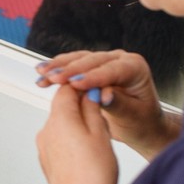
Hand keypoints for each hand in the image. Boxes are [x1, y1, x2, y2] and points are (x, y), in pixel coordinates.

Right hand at [35, 50, 178, 159]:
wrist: (140, 124)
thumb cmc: (141, 121)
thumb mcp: (132, 116)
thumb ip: (118, 104)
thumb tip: (104, 96)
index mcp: (135, 68)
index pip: (111, 70)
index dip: (92, 76)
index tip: (75, 84)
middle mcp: (120, 60)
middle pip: (91, 61)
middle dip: (70, 70)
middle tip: (52, 78)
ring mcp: (105, 62)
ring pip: (79, 60)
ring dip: (59, 67)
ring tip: (42, 75)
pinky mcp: (93, 68)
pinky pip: (73, 65)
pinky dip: (58, 70)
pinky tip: (43, 73)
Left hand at [36, 83, 119, 183]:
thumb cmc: (94, 176)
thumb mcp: (101, 133)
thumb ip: (92, 108)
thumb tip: (89, 92)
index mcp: (59, 119)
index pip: (66, 88)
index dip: (83, 86)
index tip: (95, 89)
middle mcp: (46, 131)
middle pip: (61, 106)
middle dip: (80, 106)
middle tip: (101, 117)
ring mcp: (44, 147)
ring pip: (61, 125)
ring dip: (77, 125)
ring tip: (97, 141)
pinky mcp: (46, 161)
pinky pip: (58, 142)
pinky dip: (71, 141)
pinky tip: (87, 155)